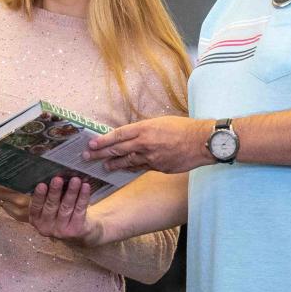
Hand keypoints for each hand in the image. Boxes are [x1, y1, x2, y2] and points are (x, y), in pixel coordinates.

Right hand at [25, 176, 97, 246]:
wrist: (78, 229)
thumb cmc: (60, 212)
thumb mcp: (50, 206)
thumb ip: (48, 195)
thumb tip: (54, 175)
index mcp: (36, 219)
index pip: (36, 207)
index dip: (39, 196)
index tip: (42, 184)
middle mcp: (46, 227)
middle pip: (51, 207)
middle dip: (55, 192)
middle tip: (58, 179)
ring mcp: (61, 231)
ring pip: (66, 208)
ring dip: (71, 192)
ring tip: (75, 180)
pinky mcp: (75, 230)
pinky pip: (79, 211)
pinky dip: (83, 197)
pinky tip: (85, 187)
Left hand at [85, 115, 212, 175]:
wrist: (202, 142)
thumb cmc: (184, 128)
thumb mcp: (162, 122)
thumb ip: (145, 129)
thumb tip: (132, 135)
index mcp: (145, 128)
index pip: (118, 135)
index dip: (103, 140)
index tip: (91, 143)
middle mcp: (145, 143)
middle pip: (118, 149)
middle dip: (100, 154)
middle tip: (87, 157)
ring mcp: (151, 157)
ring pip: (127, 162)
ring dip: (113, 164)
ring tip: (104, 166)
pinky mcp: (159, 167)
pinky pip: (141, 168)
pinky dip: (131, 168)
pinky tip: (125, 169)